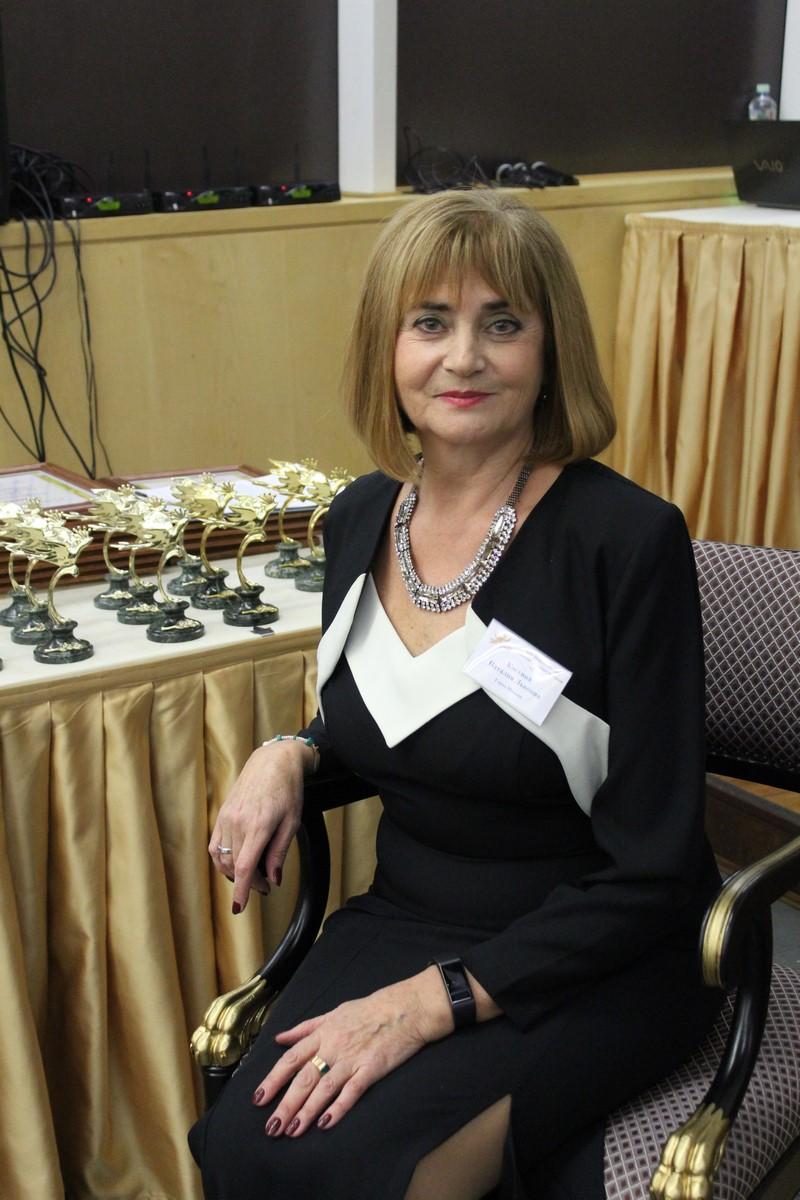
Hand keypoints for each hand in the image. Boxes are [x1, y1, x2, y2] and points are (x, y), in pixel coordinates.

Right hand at [209, 740, 312, 911]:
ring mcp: (227, 817)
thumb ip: (279, 852)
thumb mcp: (292, 822)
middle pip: (236, 866)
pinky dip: (222, 859)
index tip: (238, 908)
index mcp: (259, 825)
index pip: (245, 867)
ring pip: (223, 858)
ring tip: (252, 874)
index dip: (242, 890)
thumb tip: (273, 879)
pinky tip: (234, 862)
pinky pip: (215, 844)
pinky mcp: (221, 814)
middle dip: (249, 882)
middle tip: (265, 885)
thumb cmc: (288, 789)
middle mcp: (238, 822)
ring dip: (235, 873)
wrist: (273, 761)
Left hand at [252, 967, 453, 1136]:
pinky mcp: (371, 1069)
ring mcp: (352, 1059)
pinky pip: (351, 1092)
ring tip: (292, 1131)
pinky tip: (326, 1124)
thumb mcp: (334, 1012)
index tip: (258, 1099)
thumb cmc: (370, 1009)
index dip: (273, 1079)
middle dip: (285, 1105)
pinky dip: (338, 1108)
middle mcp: (333, 1047)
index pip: (291, 1059)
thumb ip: (306, 1028)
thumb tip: (280, 1039)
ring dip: (306, 1112)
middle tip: (271, 1128)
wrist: (405, 1008)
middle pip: (304, 1079)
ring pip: (323, 1089)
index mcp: (323, 1033)